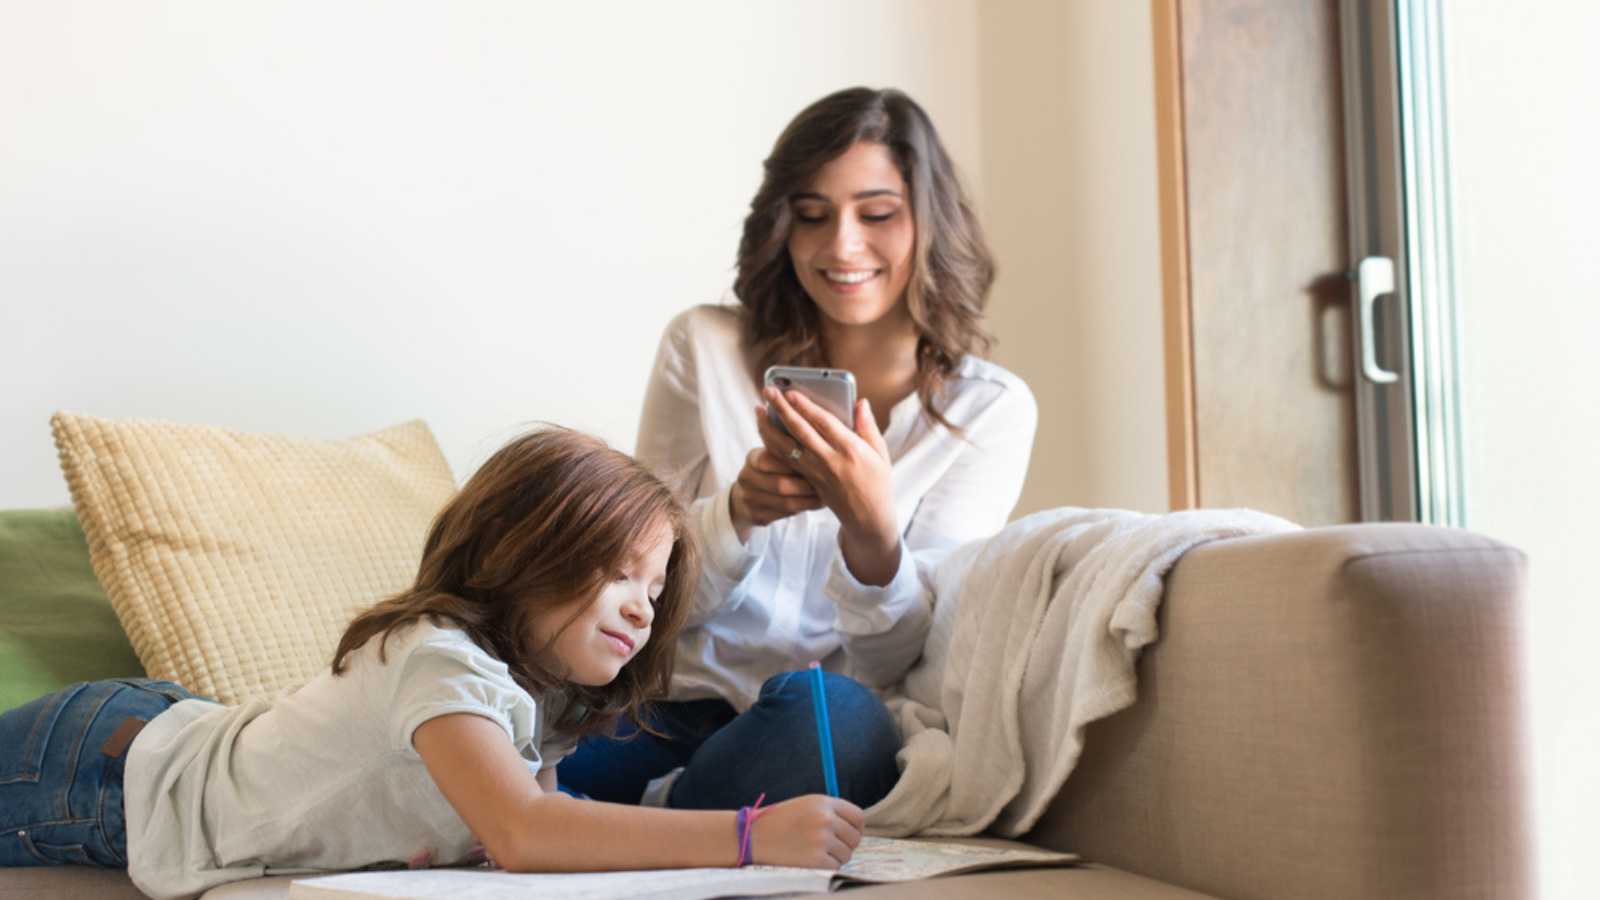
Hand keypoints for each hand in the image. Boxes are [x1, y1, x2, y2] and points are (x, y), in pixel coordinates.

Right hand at [729, 438, 824, 542]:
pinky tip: (815, 504)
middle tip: (826, 484)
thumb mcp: (774, 456)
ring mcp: (749, 499)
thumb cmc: (772, 471)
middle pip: (780, 485)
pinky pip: (783, 515)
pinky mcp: (756, 516)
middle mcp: (747, 478)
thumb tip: (819, 445)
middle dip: (806, 486)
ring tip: (825, 496)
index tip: (817, 464)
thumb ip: (791, 450)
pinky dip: (802, 510)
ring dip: (808, 501)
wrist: (747, 498)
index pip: (771, 459)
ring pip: (785, 504)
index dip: (795, 464)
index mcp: (753, 458)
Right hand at [750, 795, 863, 868]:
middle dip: (846, 844)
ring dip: (835, 857)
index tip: (849, 834)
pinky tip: (810, 861)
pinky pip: (835, 867)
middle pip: (855, 837)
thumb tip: (856, 827)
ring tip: (814, 853)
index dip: (856, 827)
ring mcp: (821, 840)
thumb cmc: (779, 822)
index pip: (858, 816)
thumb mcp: (805, 805)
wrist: (752, 837)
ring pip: (846, 854)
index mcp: (823, 802)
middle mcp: (825, 819)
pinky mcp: (816, 860)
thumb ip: (830, 812)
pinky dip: (826, 867)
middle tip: (829, 847)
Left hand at [759, 388, 900, 585]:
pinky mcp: (808, 481)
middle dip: (782, 409)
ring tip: (758, 410)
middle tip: (768, 391)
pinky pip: (786, 461)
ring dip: (768, 428)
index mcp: (851, 450)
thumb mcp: (881, 454)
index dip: (805, 406)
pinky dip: (772, 446)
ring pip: (786, 448)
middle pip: (800, 431)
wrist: (868, 518)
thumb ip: (868, 427)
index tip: (790, 392)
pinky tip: (764, 432)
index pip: (823, 423)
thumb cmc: (878, 482)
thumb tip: (860, 402)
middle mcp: (830, 461)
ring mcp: (816, 473)